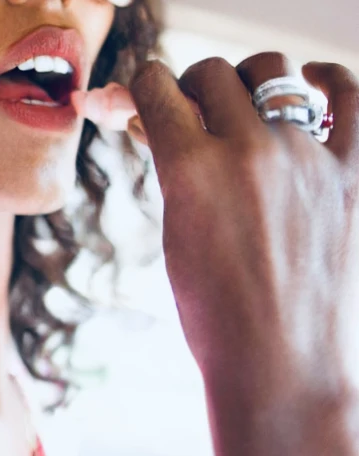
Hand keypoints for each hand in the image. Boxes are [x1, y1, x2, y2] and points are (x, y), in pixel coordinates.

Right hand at [96, 52, 358, 455]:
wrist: (275, 360)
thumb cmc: (211, 309)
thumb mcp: (173, 231)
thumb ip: (167, 166)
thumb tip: (150, 119)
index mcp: (190, 167)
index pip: (156, 85)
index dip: (142, 84)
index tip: (144, 93)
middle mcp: (249, 150)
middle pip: (211, 73)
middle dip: (191, 86)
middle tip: (188, 114)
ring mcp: (305, 157)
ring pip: (271, 70)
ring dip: (246, 79)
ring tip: (241, 105)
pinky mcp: (349, 173)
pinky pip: (351, 96)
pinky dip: (329, 79)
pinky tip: (312, 82)